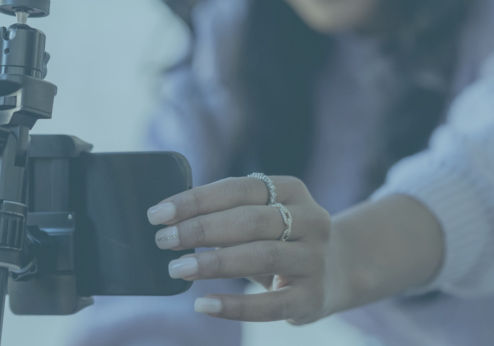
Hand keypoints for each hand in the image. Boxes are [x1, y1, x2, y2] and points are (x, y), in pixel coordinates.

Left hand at [146, 175, 344, 324]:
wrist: (335, 272)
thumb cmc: (280, 239)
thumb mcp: (262, 216)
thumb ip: (226, 213)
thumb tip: (169, 219)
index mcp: (292, 190)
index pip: (239, 188)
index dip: (196, 200)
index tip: (158, 213)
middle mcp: (311, 220)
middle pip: (250, 220)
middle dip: (200, 229)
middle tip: (163, 240)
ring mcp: (315, 259)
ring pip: (261, 256)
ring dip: (213, 262)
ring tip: (177, 268)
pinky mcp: (312, 297)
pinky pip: (270, 304)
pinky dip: (234, 306)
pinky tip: (203, 304)